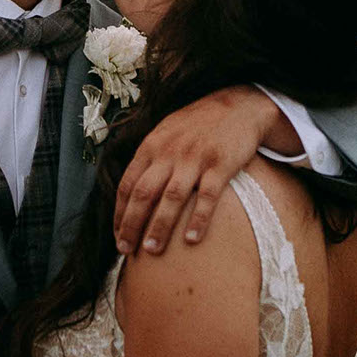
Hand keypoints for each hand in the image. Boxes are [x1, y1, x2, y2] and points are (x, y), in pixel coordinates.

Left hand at [114, 85, 292, 255]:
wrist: (239, 105)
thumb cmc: (199, 124)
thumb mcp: (166, 132)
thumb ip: (149, 158)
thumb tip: (132, 191)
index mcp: (152, 145)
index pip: (128, 184)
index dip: (119, 213)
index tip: (117, 236)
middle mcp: (169, 152)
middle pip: (144, 193)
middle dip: (132, 224)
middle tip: (126, 249)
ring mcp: (195, 158)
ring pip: (171, 197)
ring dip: (159, 226)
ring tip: (152, 250)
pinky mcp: (221, 164)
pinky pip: (207, 196)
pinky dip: (198, 219)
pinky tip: (192, 240)